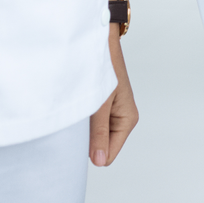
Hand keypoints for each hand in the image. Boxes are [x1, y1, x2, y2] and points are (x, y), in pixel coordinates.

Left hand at [89, 26, 138, 165]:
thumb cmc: (104, 67)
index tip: (78, 141)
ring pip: (93, 136)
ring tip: (77, 112)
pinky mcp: (100, 106)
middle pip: (101, 146)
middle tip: (76, 124)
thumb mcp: (100, 104)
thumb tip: (99, 161)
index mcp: (127, 119)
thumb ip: (99, 134)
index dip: (93, 152)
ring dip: (82, 128)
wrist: (99, 42)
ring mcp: (110, 112)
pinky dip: (80, 119)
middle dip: (86, 141)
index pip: (109, 154)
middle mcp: (120, 118)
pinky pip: (88, 124)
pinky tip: (76, 107)